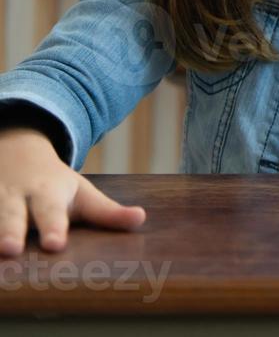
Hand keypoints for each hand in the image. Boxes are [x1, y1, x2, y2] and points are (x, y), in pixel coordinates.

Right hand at [0, 127, 146, 254]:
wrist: (16, 152)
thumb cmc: (56, 187)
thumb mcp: (83, 195)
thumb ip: (108, 213)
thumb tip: (142, 220)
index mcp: (48, 194)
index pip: (53, 214)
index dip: (54, 228)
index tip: (57, 244)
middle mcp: (15, 197)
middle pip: (12, 217)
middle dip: (10, 231)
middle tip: (11, 249)